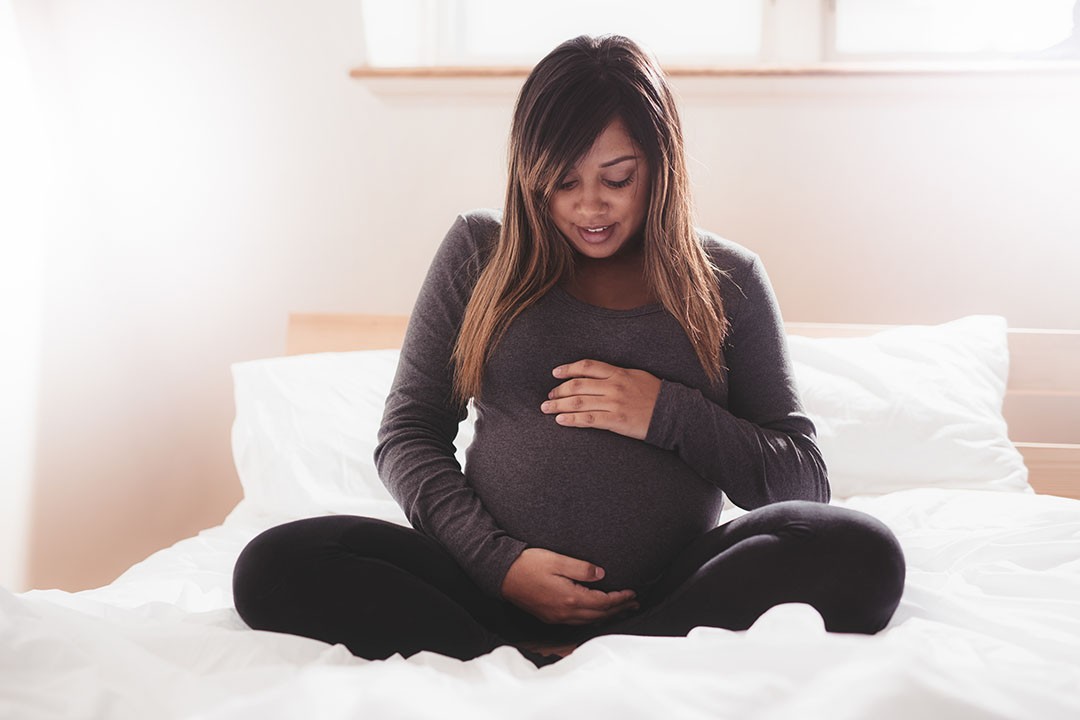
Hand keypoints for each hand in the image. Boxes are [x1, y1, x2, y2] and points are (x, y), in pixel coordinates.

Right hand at [500, 548, 638, 624]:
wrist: (501, 574)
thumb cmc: (528, 564)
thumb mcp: (557, 560)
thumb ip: (581, 568)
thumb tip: (601, 575)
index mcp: (569, 598)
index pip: (603, 602)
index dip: (620, 598)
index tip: (632, 593)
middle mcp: (565, 612)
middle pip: (599, 615)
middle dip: (618, 609)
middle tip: (634, 604)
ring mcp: (556, 616)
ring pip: (589, 621)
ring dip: (607, 616)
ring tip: (621, 610)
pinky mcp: (549, 616)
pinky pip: (577, 622)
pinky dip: (592, 618)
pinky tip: (596, 614)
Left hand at [540, 359, 661, 440]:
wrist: (673, 413)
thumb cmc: (656, 394)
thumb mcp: (637, 375)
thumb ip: (617, 374)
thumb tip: (598, 374)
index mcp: (618, 372)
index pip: (587, 366)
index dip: (568, 369)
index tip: (555, 373)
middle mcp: (614, 386)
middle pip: (578, 385)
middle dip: (559, 390)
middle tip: (549, 397)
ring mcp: (614, 403)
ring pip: (580, 402)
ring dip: (559, 405)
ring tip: (547, 409)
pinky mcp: (616, 420)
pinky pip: (589, 419)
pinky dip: (572, 419)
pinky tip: (561, 421)